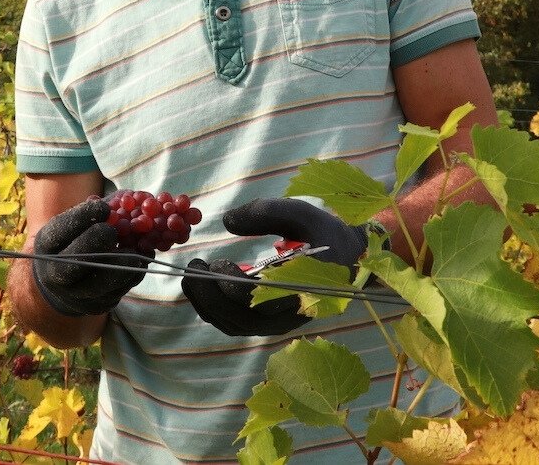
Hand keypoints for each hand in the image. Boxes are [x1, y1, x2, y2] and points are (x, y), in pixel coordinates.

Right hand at [30, 198, 149, 316]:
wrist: (66, 282)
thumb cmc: (76, 240)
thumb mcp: (76, 222)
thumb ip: (98, 209)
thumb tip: (126, 198)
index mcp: (48, 245)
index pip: (61, 230)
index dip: (82, 217)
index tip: (104, 207)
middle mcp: (56, 273)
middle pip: (75, 260)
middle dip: (97, 242)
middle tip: (114, 230)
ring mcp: (75, 294)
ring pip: (101, 281)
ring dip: (123, 263)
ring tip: (138, 249)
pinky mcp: (95, 307)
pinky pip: (117, 292)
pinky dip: (133, 275)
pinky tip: (141, 260)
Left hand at [181, 198, 367, 336]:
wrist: (348, 259)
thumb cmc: (323, 234)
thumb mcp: (300, 213)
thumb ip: (265, 212)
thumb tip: (226, 221)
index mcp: (300, 288)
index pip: (257, 297)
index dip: (229, 282)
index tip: (215, 261)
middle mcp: (288, 313)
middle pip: (239, 317)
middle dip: (209, 295)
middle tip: (191, 269)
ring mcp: (278, 322)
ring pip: (234, 325)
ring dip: (207, 305)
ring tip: (190, 278)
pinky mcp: (270, 322)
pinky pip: (237, 324)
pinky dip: (215, 311)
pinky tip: (201, 289)